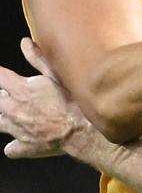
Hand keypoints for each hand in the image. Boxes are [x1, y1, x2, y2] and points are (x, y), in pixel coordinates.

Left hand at [0, 40, 87, 158]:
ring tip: (17, 116)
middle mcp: (13, 109)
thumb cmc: (72, 103)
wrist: (82, 132)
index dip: (0, 76)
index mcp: (20, 89)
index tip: (3, 76)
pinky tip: (22, 142)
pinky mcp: (24, 147)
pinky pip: (11, 149)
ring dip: (5, 118)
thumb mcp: (57, 76)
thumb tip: (24, 43)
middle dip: (4, 96)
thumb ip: (38, 59)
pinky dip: (15, 146)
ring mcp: (16, 129)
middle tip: (16, 95)